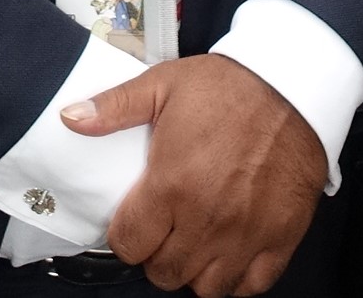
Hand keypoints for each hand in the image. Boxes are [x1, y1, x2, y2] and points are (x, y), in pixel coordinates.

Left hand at [61, 53, 326, 296]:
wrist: (292, 86)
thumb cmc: (228, 87)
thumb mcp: (163, 84)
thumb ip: (114, 107)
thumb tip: (70, 118)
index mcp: (172, 184)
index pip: (129, 245)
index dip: (124, 236)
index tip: (132, 221)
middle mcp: (207, 218)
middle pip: (164, 273)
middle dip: (155, 255)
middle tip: (162, 230)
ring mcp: (246, 234)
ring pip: (206, 288)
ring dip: (193, 270)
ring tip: (193, 242)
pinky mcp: (280, 238)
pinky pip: (251, 286)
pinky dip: (236, 279)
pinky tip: (228, 252)